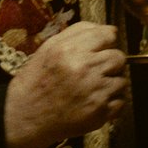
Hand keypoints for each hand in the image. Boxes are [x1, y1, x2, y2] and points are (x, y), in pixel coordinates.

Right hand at [2, 21, 126, 147]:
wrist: (25, 118)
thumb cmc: (36, 81)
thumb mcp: (49, 48)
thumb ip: (78, 32)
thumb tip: (109, 30)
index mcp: (71, 50)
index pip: (108, 35)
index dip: (106, 42)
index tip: (100, 49)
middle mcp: (85, 69)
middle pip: (119, 57)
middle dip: (109, 63)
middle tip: (94, 72)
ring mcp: (95, 92)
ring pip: (122, 81)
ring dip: (110, 84)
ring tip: (91, 89)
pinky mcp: (100, 112)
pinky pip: (121, 102)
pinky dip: (111, 103)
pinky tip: (93, 102)